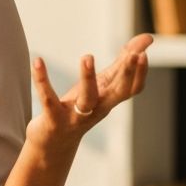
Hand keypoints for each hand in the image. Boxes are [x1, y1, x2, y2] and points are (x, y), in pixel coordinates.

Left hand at [26, 33, 152, 149]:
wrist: (54, 145)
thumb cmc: (80, 110)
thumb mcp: (101, 86)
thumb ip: (121, 63)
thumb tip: (147, 39)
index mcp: (108, 100)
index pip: (131, 89)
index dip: (140, 73)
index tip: (143, 53)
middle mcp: (96, 109)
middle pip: (118, 93)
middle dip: (128, 74)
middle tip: (135, 55)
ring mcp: (76, 116)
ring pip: (87, 98)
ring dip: (88, 77)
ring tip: (87, 56)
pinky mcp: (54, 120)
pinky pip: (48, 99)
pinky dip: (42, 80)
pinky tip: (37, 61)